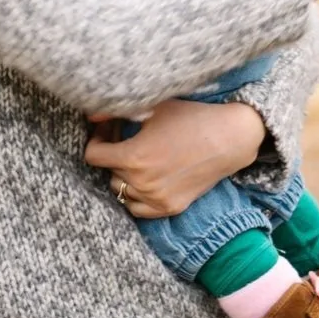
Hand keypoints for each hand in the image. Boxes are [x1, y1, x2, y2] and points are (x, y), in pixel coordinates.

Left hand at [83, 98, 264, 218]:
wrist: (227, 138)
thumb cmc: (189, 117)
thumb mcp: (151, 108)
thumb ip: (116, 113)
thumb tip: (91, 114)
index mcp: (133, 156)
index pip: (93, 156)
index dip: (98, 139)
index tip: (108, 131)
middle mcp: (142, 182)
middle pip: (108, 171)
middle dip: (113, 154)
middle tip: (125, 138)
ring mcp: (156, 199)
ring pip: (121, 191)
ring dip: (123, 175)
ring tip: (137, 157)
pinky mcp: (170, 207)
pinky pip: (138, 209)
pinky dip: (136, 195)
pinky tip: (146, 176)